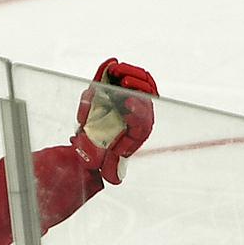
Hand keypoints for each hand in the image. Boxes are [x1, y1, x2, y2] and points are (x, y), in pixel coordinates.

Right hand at [70, 58, 156, 184]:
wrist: (96, 143)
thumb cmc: (103, 152)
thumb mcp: (107, 163)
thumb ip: (111, 170)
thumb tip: (114, 180)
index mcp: (139, 131)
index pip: (143, 120)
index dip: (138, 111)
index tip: (128, 104)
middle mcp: (139, 112)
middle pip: (147, 95)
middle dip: (138, 87)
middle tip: (123, 83)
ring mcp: (131, 97)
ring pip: (141, 81)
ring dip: (129, 74)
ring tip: (116, 72)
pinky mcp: (119, 87)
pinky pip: (123, 75)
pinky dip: (115, 69)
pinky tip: (111, 63)